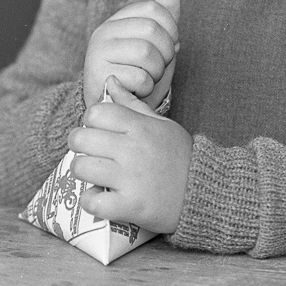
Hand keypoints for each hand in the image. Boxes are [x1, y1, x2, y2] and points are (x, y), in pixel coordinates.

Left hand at [69, 76, 191, 232]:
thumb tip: (110, 80)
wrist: (206, 191)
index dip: (90, 120)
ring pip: (81, 168)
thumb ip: (132, 103)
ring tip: (94, 174)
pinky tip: (101, 197)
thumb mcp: (161, 123)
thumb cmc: (181, 155)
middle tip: (89, 152)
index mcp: (140, 127)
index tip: (97, 129)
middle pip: (81, 138)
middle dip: (79, 144)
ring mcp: (130, 178)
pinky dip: (91, 202)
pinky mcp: (130, 206)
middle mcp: (132, 149)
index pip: (96, 112)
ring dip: (83, 172)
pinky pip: (92, 202)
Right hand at [83, 0, 179, 107]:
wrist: (116, 109)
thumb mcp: (156, 45)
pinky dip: (147, 87)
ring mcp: (98, 53)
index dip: (171, 28)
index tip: (169, 45)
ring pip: (147, 53)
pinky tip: (137, 90)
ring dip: (157, 71)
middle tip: (159, 66)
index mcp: (118, 20)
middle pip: (152, 30)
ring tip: (148, 78)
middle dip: (166, 52)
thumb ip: (164, 19)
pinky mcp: (97, 76)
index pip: (154, 8)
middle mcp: (104, 31)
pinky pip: (139, 77)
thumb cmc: (138, 75)